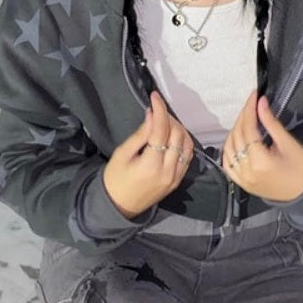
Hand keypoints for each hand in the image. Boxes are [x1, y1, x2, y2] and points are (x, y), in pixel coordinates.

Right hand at [103, 91, 193, 217]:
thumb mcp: (122, 154)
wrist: (119, 206)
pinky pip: (188, 156)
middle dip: (169, 118)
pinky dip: (184, 142)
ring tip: (165, 122)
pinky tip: (173, 135)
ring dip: (179, 128)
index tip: (155, 96)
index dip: (160, 109)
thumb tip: (152, 115)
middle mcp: (168, 171)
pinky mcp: (178, 180)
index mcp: (151, 164)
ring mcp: (176, 177)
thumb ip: (140, 135)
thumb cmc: (115, 179)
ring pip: (187, 144)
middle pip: (177, 134)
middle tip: (157, 111)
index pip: (161, 129)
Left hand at [222, 91, 302, 201]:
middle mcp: (246, 171)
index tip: (254, 95)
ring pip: (228, 148)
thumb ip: (271, 123)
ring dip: (234, 130)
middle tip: (251, 103)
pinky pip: (227, 162)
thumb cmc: (301, 167)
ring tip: (246, 118)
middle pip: (237, 136)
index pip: (248, 129)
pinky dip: (228, 147)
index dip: (249, 110)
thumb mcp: (288, 143)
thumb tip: (260, 102)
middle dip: (243, 116)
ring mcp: (241, 179)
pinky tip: (235, 137)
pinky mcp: (240, 183)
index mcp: (260, 161)